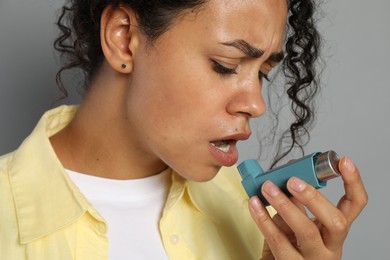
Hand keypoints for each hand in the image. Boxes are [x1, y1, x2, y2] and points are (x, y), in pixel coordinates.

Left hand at [248, 157, 367, 259]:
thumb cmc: (291, 243)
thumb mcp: (300, 222)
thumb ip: (298, 201)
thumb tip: (290, 170)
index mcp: (336, 230)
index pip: (355, 205)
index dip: (353, 183)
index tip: (344, 162)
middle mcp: (330, 246)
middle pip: (336, 222)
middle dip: (314, 197)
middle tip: (292, 181)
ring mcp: (312, 258)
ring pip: (306, 231)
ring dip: (285, 205)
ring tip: (267, 188)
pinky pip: (277, 240)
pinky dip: (263, 218)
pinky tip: (254, 204)